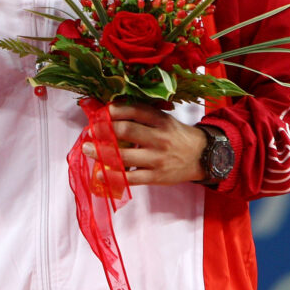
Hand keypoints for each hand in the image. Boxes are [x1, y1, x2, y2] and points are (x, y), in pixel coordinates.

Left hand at [83, 102, 206, 186]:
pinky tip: (99, 174)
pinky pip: (131, 178)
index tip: (102, 112)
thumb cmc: (177, 136)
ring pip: (125, 156)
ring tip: (87, 149)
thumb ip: (142, 116)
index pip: (135, 111)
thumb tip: (111, 111)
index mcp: (161, 121)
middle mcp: (160, 139)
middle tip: (90, 131)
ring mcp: (158, 159)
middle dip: (104, 130)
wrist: (202, 157)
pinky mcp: (156, 177)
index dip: (115, 110)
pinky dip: (113, 177)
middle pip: (127, 131)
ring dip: (101, 152)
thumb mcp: (164, 120)